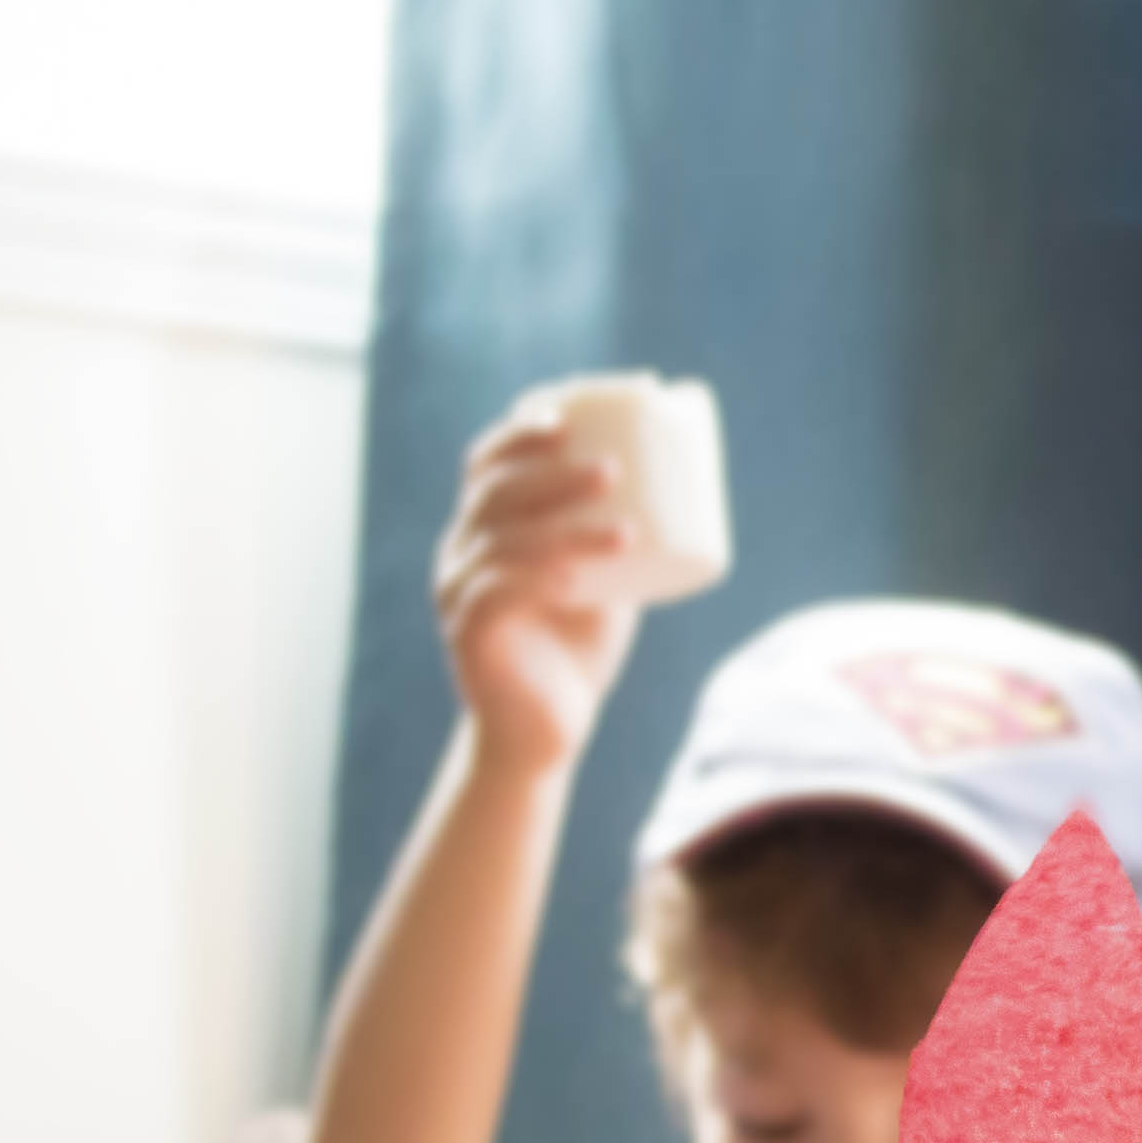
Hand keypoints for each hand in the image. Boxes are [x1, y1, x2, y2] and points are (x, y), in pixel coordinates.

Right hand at [437, 401, 643, 770]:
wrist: (545, 732)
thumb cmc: (577, 650)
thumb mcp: (607, 580)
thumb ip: (621, 535)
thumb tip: (681, 482)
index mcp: (488, 527)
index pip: (489, 461)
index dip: (521, 429)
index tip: (570, 410)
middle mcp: (464, 551)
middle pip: (494, 491)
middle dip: (550, 470)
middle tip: (611, 469)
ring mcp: (460, 592)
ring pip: (502, 541)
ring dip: (562, 528)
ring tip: (623, 528)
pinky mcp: (468, 636)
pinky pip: (497, 595)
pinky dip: (538, 580)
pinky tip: (576, 580)